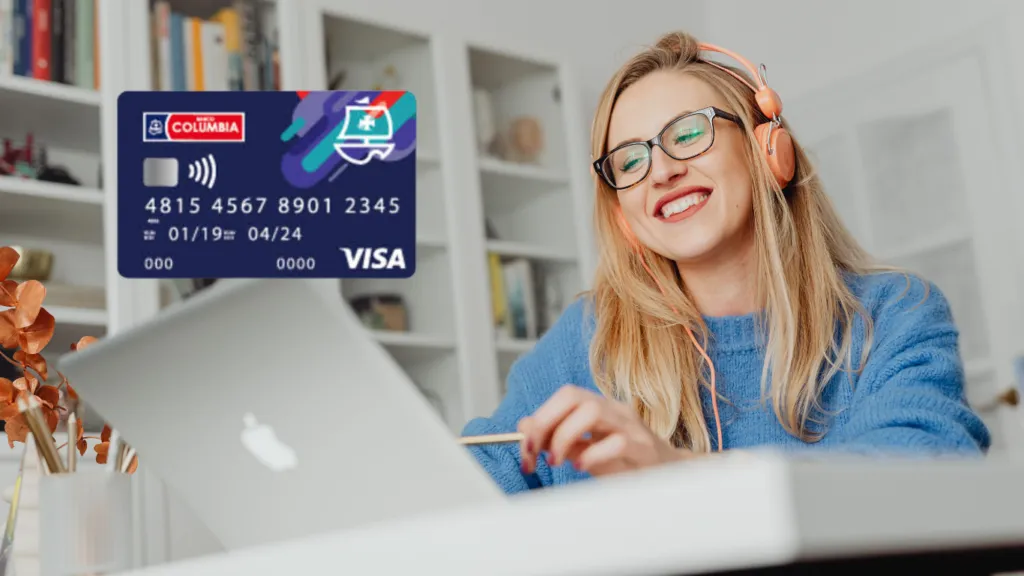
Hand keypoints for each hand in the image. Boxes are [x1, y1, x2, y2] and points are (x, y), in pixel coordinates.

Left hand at [518, 385, 691, 476]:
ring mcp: (631, 426)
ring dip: (564, 436)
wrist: (669, 476)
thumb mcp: (586, 450)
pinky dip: (592, 455)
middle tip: (536, 452)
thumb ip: (559, 437)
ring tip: (558, 460)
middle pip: (573, 396)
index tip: (526, 447)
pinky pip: (616, 442)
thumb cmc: (626, 462)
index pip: (564, 396)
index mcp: (599, 406)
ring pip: (592, 411)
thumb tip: (524, 427)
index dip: (539, 417)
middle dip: (546, 422)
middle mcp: (614, 410)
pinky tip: (583, 467)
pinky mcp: (644, 449)